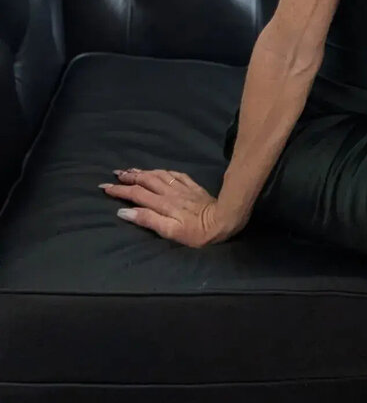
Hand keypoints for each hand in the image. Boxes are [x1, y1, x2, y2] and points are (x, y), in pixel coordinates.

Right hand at [99, 167, 242, 246]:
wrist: (224, 220)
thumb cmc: (197, 233)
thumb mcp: (171, 232)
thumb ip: (148, 220)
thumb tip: (124, 211)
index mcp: (162, 204)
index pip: (136, 194)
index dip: (120, 191)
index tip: (105, 188)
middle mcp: (170, 192)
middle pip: (146, 181)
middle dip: (129, 177)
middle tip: (114, 174)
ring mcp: (182, 188)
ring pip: (159, 175)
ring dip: (144, 172)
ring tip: (132, 170)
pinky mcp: (193, 187)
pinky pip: (175, 175)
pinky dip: (164, 171)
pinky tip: (161, 171)